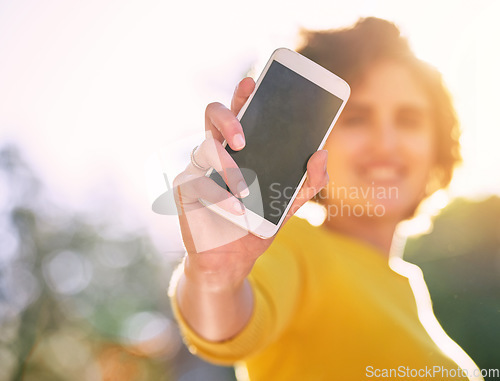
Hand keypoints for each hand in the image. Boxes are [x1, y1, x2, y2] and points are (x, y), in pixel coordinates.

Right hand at [173, 77, 328, 285]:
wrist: (230, 260)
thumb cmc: (257, 224)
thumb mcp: (290, 203)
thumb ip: (309, 180)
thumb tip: (322, 152)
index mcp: (240, 149)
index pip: (239, 112)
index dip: (242, 94)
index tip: (252, 83)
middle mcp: (217, 152)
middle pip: (212, 116)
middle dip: (228, 118)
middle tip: (243, 139)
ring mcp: (199, 169)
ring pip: (205, 148)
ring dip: (229, 169)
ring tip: (247, 191)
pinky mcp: (186, 189)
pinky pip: (200, 184)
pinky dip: (221, 198)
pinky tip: (236, 211)